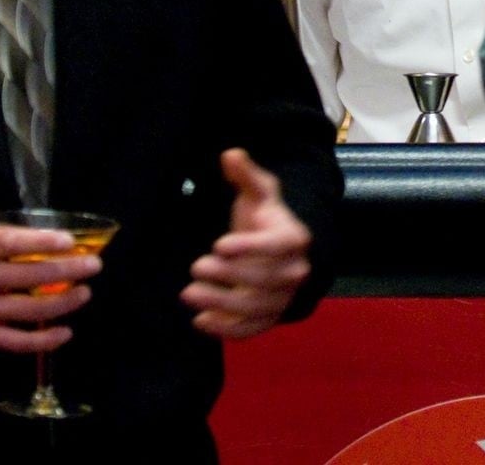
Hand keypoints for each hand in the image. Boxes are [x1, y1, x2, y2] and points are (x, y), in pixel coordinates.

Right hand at [0, 223, 98, 352]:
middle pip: (28, 277)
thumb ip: (3, 237)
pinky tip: (65, 333)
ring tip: (84, 293)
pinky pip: (16, 342)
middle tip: (93, 266)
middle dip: (68, 270)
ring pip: (29, 310)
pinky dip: (44, 340)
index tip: (70, 242)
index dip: (42, 242)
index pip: (10, 242)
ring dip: (63, 303)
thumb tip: (54, 238)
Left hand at [182, 148, 312, 339]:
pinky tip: (199, 321)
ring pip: (256, 307)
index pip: (277, 246)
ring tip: (188, 293)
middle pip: (265, 280)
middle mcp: (295, 271)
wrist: (279, 253)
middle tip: (195, 266)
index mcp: (294, 239)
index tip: (219, 244)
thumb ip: (246, 175)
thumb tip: (231, 155)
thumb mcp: (259, 192)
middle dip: (229, 275)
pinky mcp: (269, 317)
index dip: (250, 247)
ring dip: (221, 303)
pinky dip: (227, 330)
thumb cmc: (266, 219)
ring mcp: (283, 298)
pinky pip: (252, 329)